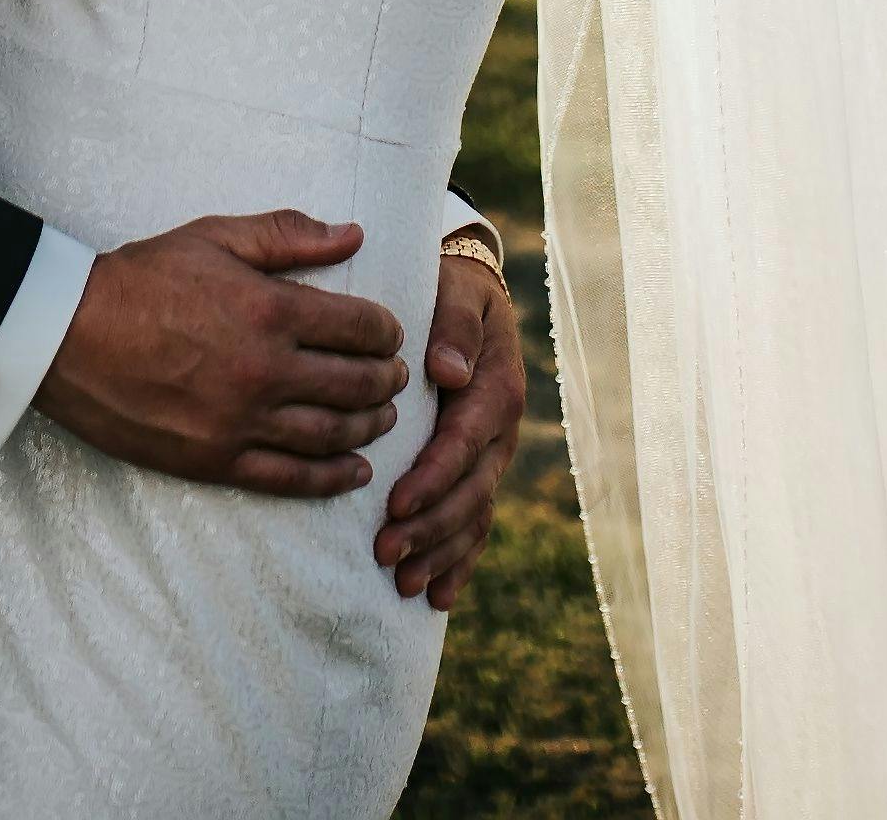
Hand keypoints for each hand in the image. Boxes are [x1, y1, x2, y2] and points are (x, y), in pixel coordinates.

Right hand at [36, 212, 409, 496]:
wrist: (68, 334)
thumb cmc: (142, 277)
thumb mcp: (215, 236)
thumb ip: (288, 236)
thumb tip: (354, 235)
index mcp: (271, 310)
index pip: (360, 327)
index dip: (386, 331)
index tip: (389, 333)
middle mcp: (267, 371)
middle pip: (356, 384)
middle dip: (387, 380)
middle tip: (396, 377)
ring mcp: (243, 422)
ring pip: (333, 434)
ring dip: (370, 427)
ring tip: (382, 419)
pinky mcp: (217, 460)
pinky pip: (291, 478)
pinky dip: (332, 477)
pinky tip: (356, 471)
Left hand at [379, 245, 525, 605]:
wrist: (466, 297)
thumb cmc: (448, 290)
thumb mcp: (456, 292)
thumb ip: (454, 324)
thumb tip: (449, 369)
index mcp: (495, 387)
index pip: (465, 441)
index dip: (433, 477)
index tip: (395, 504)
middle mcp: (500, 431)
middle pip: (470, 491)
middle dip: (430, 527)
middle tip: (385, 553)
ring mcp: (492, 457)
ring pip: (474, 516)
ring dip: (441, 552)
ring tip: (403, 582)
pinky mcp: (478, 473)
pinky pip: (475, 524)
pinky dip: (459, 561)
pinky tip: (437, 597)